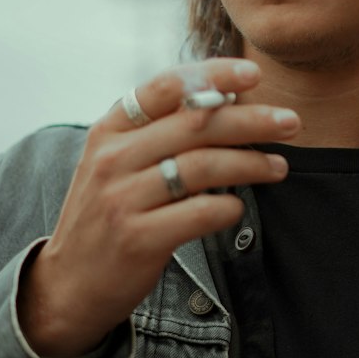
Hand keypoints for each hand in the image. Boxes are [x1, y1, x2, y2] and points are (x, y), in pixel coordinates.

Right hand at [18, 58, 298, 357]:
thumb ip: (157, 133)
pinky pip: (199, 212)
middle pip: (195, 123)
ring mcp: (122, 199)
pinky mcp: (137, 239)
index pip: (165, 87)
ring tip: (279, 167)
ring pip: (203, 165)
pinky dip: (228, 207)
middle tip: (290, 122)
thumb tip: (224, 99)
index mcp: (109, 131)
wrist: (68, 284)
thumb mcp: (115, 164)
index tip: (253, 73)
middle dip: (251, 119)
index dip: (212, 74)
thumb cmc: (106, 217)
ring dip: (251, 163)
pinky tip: (238, 208)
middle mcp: (113, 159)